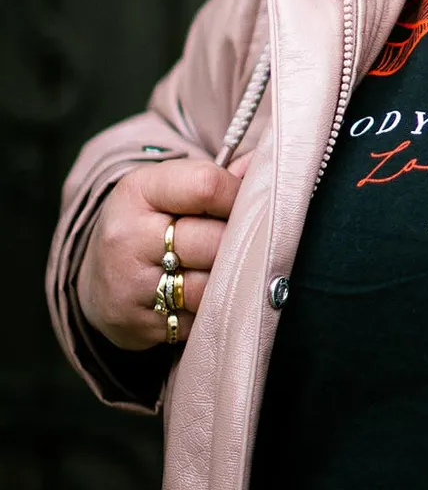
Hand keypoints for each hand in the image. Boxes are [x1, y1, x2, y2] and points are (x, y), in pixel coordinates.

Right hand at [76, 154, 248, 350]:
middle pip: (214, 240)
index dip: (239, 195)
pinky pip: (200, 320)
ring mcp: (130, 285)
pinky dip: (212, 311)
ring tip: (226, 270)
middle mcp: (128, 237)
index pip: (207, 186)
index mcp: (137, 191)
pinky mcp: (140, 325)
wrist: (99, 279)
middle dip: (238, 243)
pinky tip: (205, 298)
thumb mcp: (170, 188)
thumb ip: (220, 177)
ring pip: (210, 286)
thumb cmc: (149, 225)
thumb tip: (267, 163)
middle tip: (242, 242)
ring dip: (229, 281)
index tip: (245, 204)